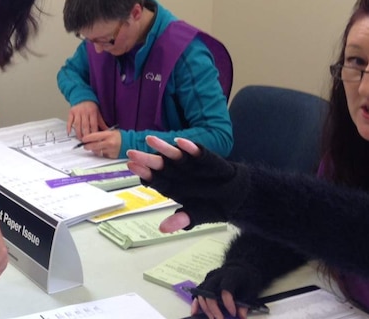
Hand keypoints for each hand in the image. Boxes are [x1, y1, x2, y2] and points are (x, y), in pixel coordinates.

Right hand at [67, 101, 107, 138]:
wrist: (83, 97)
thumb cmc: (91, 107)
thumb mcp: (98, 113)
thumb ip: (102, 123)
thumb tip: (108, 131)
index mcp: (92, 112)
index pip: (93, 124)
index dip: (93, 133)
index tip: (94, 140)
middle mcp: (84, 112)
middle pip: (85, 125)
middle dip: (86, 135)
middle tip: (86, 142)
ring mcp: (77, 112)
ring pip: (77, 124)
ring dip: (78, 133)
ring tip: (80, 139)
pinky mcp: (71, 112)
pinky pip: (69, 120)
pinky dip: (69, 127)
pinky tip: (69, 133)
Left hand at [77, 128, 121, 158]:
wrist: (131, 143)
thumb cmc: (120, 136)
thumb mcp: (111, 131)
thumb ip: (101, 134)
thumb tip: (91, 136)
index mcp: (108, 135)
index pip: (93, 136)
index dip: (86, 138)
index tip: (83, 139)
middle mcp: (109, 143)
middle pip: (93, 146)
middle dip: (87, 146)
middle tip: (85, 146)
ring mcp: (110, 150)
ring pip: (97, 152)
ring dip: (93, 150)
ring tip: (93, 147)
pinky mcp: (111, 156)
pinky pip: (102, 155)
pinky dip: (100, 153)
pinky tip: (101, 150)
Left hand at [126, 136, 249, 230]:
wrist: (237, 197)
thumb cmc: (213, 205)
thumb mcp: (197, 215)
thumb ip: (181, 220)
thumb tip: (163, 229)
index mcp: (173, 187)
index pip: (155, 179)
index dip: (144, 173)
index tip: (132, 166)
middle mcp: (179, 174)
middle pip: (160, 166)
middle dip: (147, 159)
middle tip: (132, 153)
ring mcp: (191, 165)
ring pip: (175, 156)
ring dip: (164, 148)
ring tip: (150, 139)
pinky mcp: (206, 160)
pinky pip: (197, 153)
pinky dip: (190, 148)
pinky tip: (180, 142)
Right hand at [190, 263, 264, 318]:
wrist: (240, 268)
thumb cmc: (245, 280)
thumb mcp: (250, 290)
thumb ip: (245, 303)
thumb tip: (241, 315)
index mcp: (230, 276)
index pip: (225, 288)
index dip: (228, 302)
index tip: (233, 314)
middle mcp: (217, 276)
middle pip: (209, 291)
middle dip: (213, 307)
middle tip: (219, 318)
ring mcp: (209, 279)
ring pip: (201, 292)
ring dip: (205, 307)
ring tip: (212, 318)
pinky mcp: (204, 283)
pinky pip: (197, 293)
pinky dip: (195, 303)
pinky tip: (195, 312)